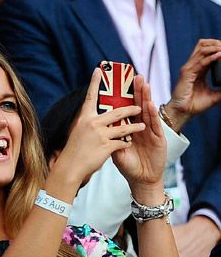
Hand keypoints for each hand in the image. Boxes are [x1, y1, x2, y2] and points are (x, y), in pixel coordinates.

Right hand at [50, 68, 144, 195]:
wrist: (70, 167)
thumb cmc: (73, 151)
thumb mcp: (78, 132)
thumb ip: (87, 123)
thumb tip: (93, 115)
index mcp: (85, 118)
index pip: (90, 97)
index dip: (94, 83)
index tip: (98, 70)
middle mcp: (93, 123)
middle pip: (117, 112)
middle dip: (130, 109)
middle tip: (139, 107)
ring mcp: (100, 135)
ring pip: (123, 128)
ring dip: (135, 127)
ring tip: (143, 126)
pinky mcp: (106, 147)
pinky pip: (121, 143)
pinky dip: (126, 143)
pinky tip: (130, 144)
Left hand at [113, 75, 165, 194]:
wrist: (142, 180)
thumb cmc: (129, 166)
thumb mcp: (116, 152)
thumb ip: (110, 139)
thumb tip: (98, 128)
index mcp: (129, 128)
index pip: (126, 109)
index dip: (124, 97)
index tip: (121, 83)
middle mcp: (140, 127)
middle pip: (138, 106)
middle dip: (137, 91)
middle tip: (135, 76)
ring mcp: (150, 131)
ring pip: (148, 111)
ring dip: (146, 98)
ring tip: (144, 84)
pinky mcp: (159, 138)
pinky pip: (155, 125)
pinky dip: (153, 115)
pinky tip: (151, 105)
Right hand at [164, 39, 220, 132]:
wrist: (182, 113)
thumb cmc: (194, 106)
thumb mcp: (214, 96)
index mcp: (198, 69)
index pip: (207, 51)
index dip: (217, 47)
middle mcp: (193, 66)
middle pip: (203, 44)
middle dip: (216, 43)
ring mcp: (189, 68)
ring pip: (202, 49)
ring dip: (215, 47)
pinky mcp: (186, 73)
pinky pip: (200, 61)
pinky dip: (211, 57)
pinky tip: (219, 56)